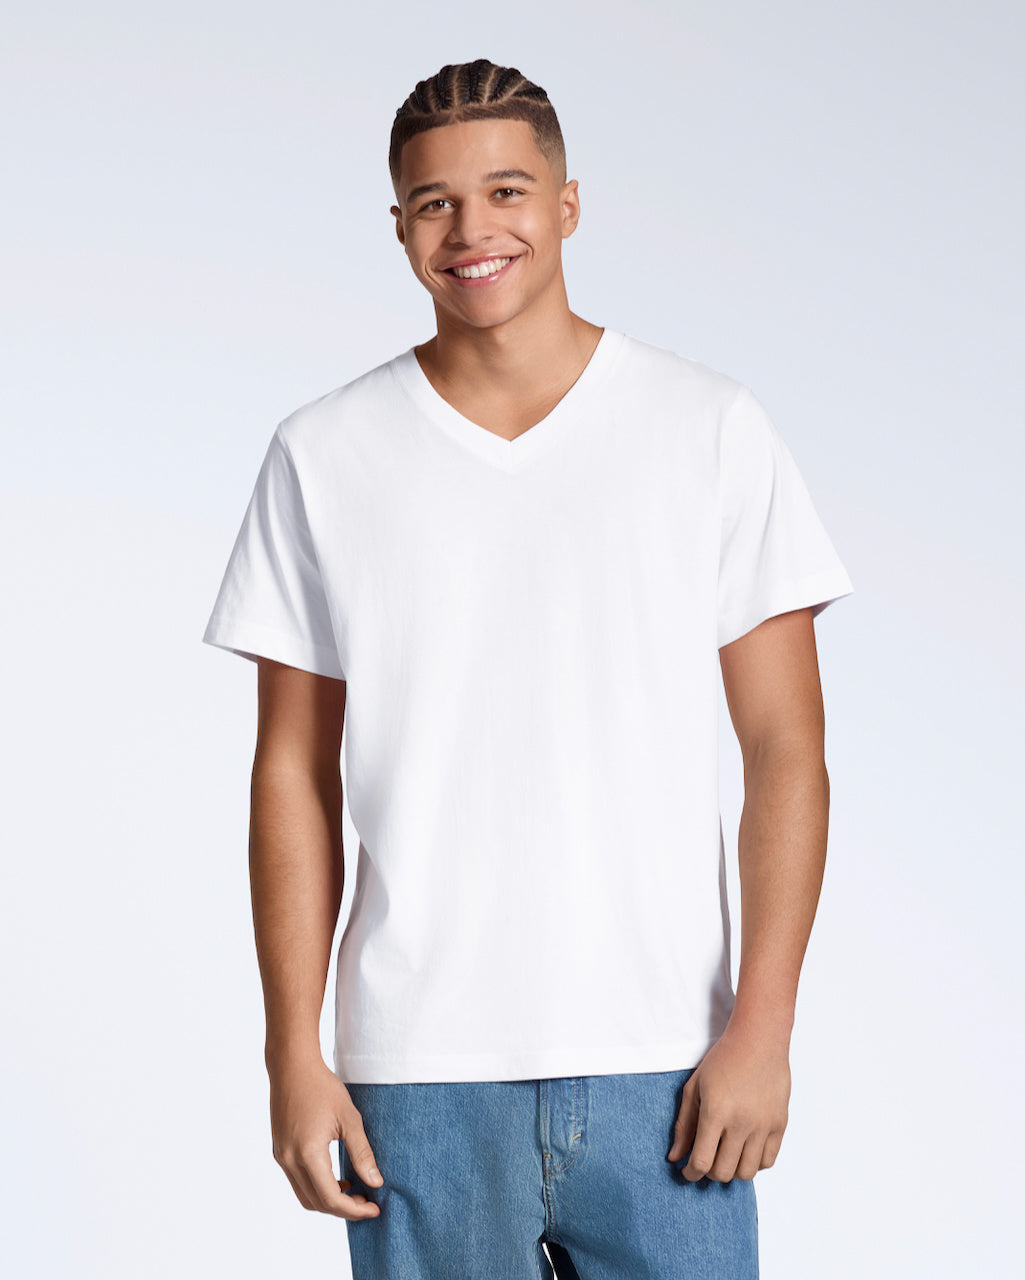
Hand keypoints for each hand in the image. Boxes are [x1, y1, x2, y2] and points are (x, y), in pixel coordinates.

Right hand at [268, 1054, 383, 1218]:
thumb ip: (362, 1153)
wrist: (292, 1066)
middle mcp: (289, 1161)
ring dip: (329, 1200)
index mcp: (308, 1154)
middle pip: (317, 1203)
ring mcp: (281, 1157)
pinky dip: (317, 1187)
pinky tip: (336, 1177)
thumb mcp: (349, 1118)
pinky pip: (298, 1181)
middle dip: (344, 1209)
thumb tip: (376, 1182)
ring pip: (305, 1196)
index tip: (375, 1208)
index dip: (355, 1210)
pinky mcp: (279, 1151)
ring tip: (354, 1192)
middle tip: (368, 1202)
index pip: (332, 1199)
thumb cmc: (322, 1087)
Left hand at [667, 1025, 790, 1181]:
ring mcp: (763, 1126)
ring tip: (725, 1156)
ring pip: (746, 1173)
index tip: (687, 1171)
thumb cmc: (723, 1060)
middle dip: (709, 1173)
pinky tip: (743, 1149)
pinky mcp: (779, 1125)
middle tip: (705, 1160)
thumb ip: (684, 1125)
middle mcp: (741, 1123)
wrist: (758, 1041)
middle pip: (723, 1172)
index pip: (701, 1162)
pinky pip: (767, 1161)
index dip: (691, 1173)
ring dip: (732, 1171)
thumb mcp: (694, 1088)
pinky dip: (753, 1163)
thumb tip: (675, 1156)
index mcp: (715, 1113)